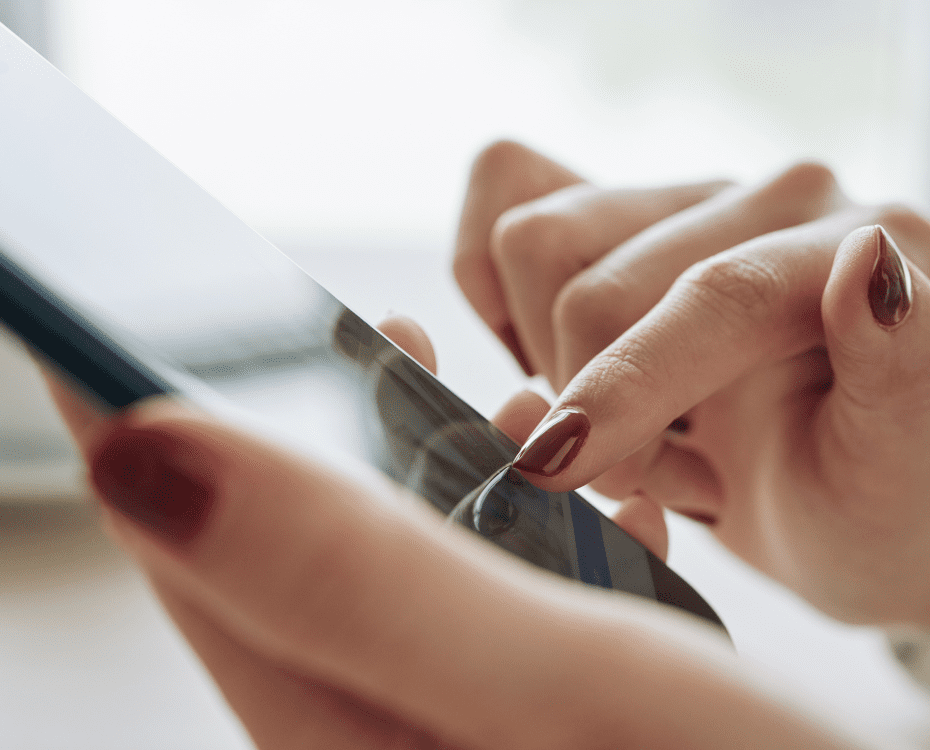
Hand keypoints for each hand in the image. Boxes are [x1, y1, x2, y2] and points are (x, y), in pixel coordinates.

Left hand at [43, 318, 855, 749]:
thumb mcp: (546, 677)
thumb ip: (345, 574)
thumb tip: (147, 459)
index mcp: (341, 730)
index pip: (194, 556)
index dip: (142, 427)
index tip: (105, 326)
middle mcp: (380, 732)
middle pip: (287, 555)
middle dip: (301, 430)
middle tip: (332, 331)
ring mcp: (455, 725)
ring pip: (393, 567)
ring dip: (422, 464)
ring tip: (464, 380)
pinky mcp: (524, 716)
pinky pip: (478, 598)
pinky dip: (510, 522)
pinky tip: (573, 484)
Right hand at [460, 143, 929, 626]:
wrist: (853, 500)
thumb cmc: (879, 498)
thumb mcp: (903, 464)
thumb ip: (900, 356)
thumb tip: (868, 257)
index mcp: (856, 246)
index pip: (714, 294)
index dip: (625, 384)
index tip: (555, 467)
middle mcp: (767, 201)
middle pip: (590, 284)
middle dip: (596, 412)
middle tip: (674, 485)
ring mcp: (687, 201)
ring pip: (533, 242)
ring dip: (551, 366)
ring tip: (640, 439)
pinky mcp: (623, 217)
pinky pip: (506, 207)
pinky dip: (501, 304)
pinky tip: (579, 374)